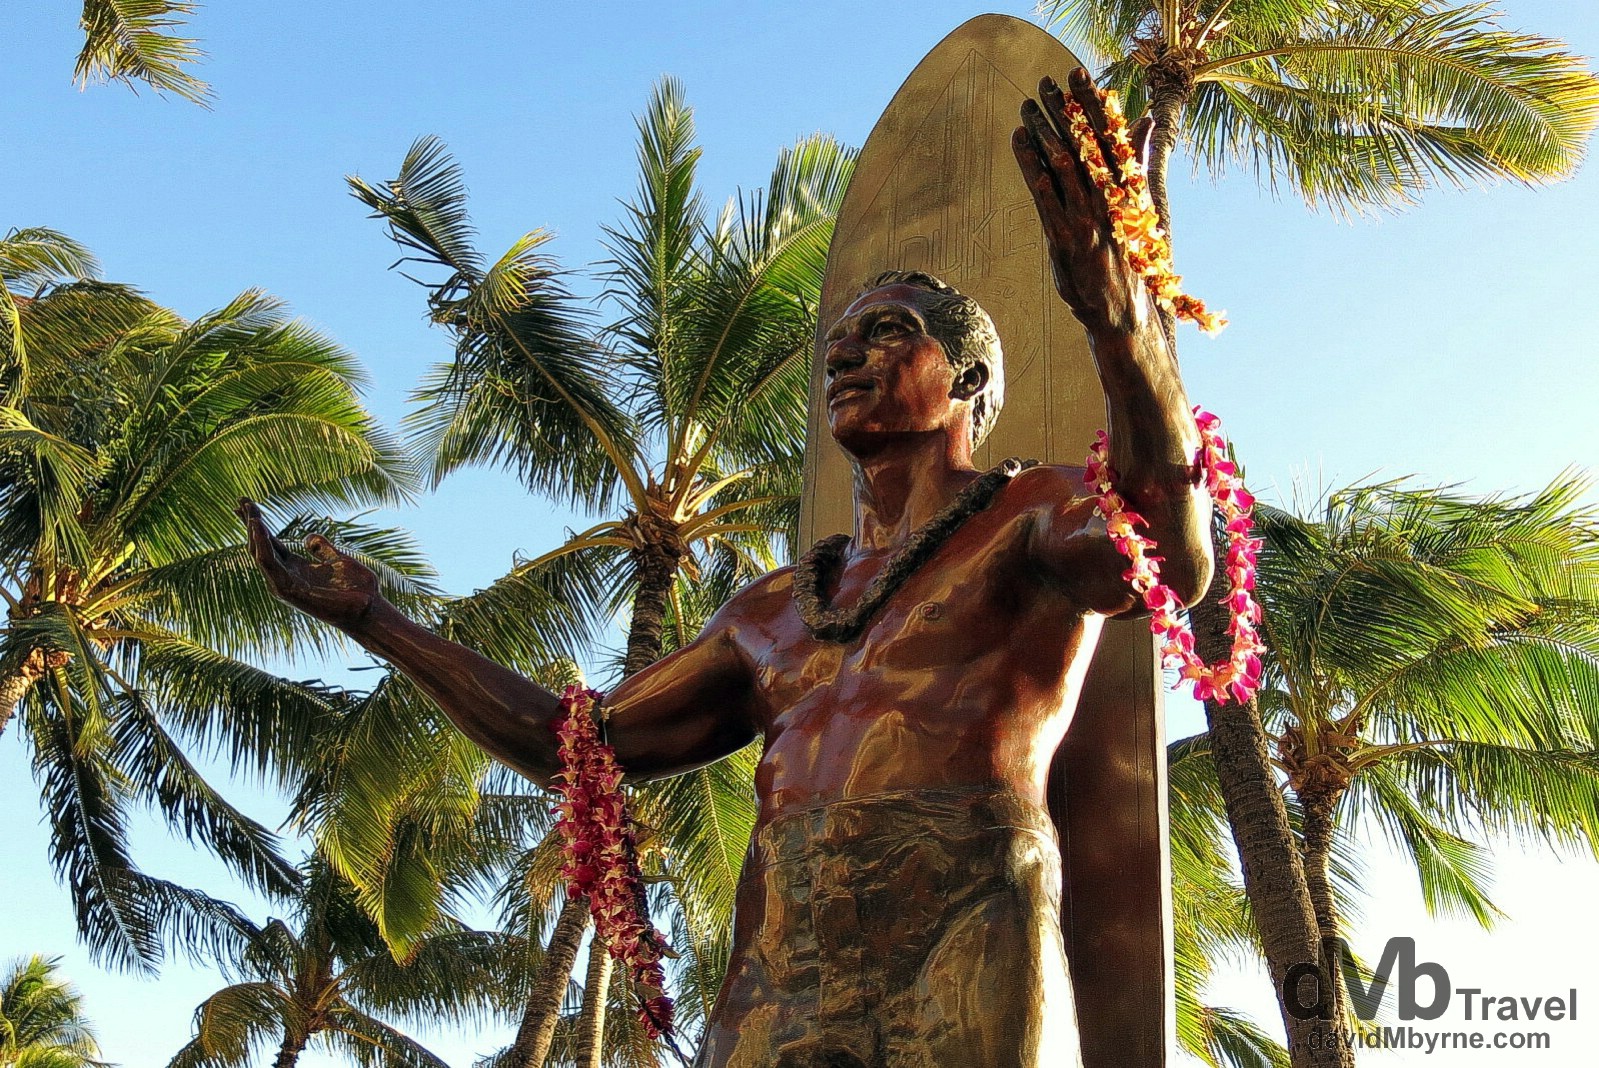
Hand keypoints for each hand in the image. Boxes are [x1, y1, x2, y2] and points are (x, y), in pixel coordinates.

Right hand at [237, 498, 378, 629]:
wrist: (370, 608)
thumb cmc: (357, 589)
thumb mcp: (339, 560)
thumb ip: (323, 549)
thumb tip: (308, 538)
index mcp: (295, 568)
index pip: (269, 543)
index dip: (258, 524)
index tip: (247, 503)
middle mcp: (286, 576)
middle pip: (260, 546)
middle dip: (250, 524)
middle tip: (241, 500)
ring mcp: (284, 584)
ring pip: (260, 554)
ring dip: (254, 533)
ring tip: (250, 513)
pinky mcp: (288, 590)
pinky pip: (270, 564)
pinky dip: (263, 546)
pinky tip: (259, 529)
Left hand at [1013, 68, 1155, 336]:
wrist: (1121, 310)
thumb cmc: (1127, 257)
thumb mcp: (1138, 207)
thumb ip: (1136, 160)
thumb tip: (1146, 121)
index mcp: (1126, 188)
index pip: (1108, 135)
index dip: (1091, 102)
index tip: (1077, 74)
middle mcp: (1107, 199)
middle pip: (1083, 143)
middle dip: (1061, 110)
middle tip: (1044, 83)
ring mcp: (1085, 217)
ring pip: (1062, 163)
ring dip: (1042, 132)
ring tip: (1026, 107)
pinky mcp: (1065, 237)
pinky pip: (1044, 194)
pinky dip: (1031, 165)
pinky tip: (1020, 143)